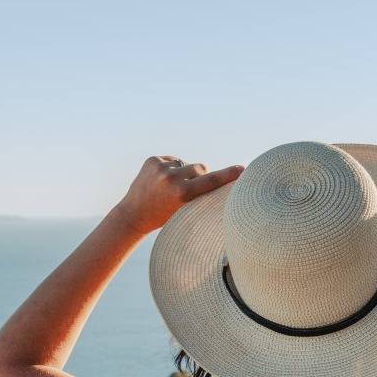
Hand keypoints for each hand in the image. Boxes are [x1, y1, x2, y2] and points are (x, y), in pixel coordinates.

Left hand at [114, 156, 243, 234]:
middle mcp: (172, 178)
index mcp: (182, 193)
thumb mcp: (186, 210)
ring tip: (169, 188)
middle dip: (199, 176)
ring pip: (186, 164)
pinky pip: (173, 160)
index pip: (212, 180)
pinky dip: (171, 168)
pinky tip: (160, 181)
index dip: (229, 175)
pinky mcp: (153, 160)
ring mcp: (160, 167)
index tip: (242, 169)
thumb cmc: (164, 217)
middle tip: (189, 191)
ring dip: (183, 173)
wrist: (133, 214)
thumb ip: (201, 195)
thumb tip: (217, 176)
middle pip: (201, 168)